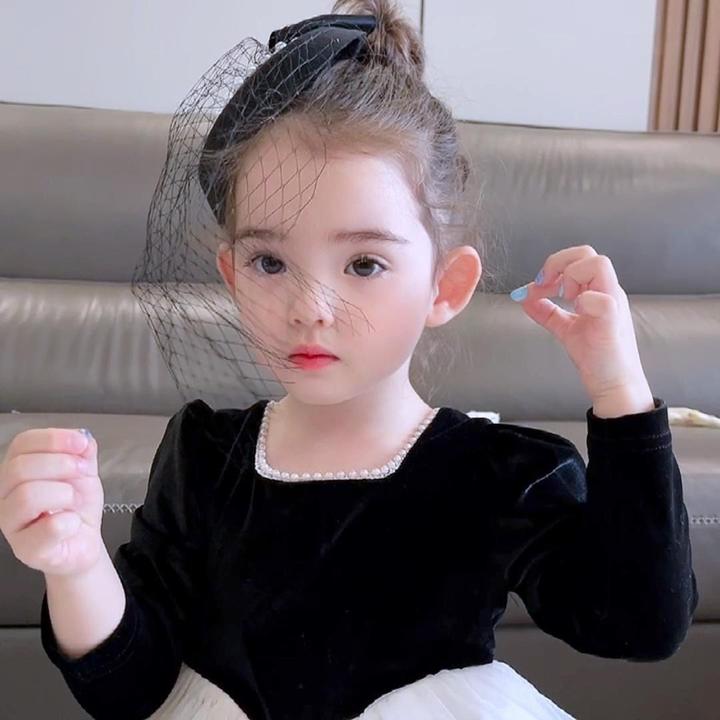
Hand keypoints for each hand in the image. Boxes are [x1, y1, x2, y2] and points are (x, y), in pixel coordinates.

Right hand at [0, 428, 105, 576]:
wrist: (85, 541)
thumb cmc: (76, 506)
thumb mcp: (83, 471)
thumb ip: (82, 451)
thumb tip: (82, 437)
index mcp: (17, 470)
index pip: (21, 444)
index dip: (53, 439)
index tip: (81, 444)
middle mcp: (5, 495)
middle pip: (19, 468)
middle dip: (61, 465)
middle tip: (83, 473)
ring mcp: (11, 524)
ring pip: (27, 496)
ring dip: (65, 493)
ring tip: (75, 501)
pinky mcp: (27, 550)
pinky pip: (49, 527)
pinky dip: (70, 520)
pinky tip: (72, 523)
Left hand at [509, 245, 649, 400]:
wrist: (613, 385)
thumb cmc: (596, 357)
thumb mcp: (566, 328)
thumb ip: (546, 312)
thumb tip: (523, 297)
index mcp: (599, 290)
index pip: (580, 257)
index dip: (555, 264)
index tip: (538, 285)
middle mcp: (609, 292)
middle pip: (588, 253)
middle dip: (559, 263)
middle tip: (547, 286)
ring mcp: (613, 305)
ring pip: (599, 265)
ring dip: (572, 277)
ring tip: (565, 299)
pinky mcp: (612, 324)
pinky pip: (602, 300)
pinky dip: (584, 301)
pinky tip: (577, 313)